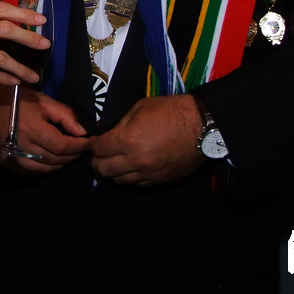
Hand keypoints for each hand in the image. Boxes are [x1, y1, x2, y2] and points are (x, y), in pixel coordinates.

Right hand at [0, 1, 49, 89]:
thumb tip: (12, 25)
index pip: (0, 9)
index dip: (23, 13)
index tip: (40, 20)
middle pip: (4, 29)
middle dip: (28, 38)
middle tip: (45, 45)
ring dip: (19, 67)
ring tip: (33, 75)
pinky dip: (3, 78)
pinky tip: (13, 82)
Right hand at [0, 82, 87, 172]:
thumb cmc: (15, 101)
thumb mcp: (42, 100)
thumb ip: (64, 115)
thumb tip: (82, 132)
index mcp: (31, 127)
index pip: (61, 146)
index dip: (77, 147)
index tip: (87, 143)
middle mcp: (22, 146)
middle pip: (55, 160)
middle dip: (72, 156)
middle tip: (81, 149)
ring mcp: (14, 158)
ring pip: (46, 169)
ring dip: (61, 164)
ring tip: (70, 155)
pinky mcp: (9, 164)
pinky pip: (34, 172)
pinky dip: (47, 168)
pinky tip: (54, 160)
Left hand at [87, 95, 203, 186]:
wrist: (201, 128)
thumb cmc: (171, 112)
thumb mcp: (140, 108)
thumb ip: (121, 123)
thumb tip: (108, 134)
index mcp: (127, 140)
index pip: (98, 149)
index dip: (92, 145)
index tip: (92, 143)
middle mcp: (135, 161)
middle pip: (103, 169)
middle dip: (96, 161)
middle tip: (98, 155)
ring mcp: (147, 174)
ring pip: (118, 180)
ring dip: (112, 171)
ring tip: (113, 162)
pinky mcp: (158, 181)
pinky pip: (136, 185)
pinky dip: (128, 177)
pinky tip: (129, 168)